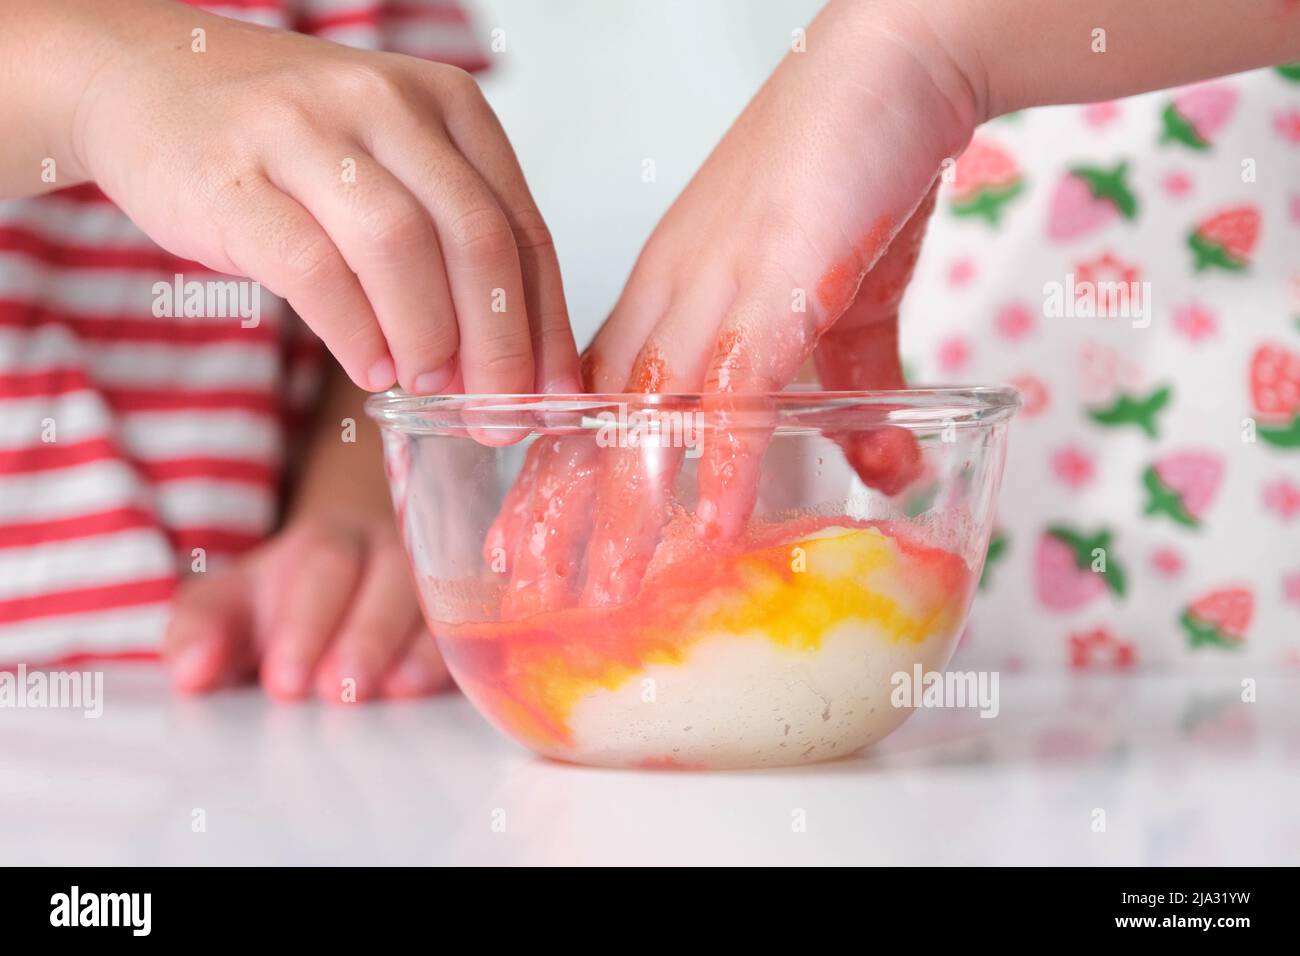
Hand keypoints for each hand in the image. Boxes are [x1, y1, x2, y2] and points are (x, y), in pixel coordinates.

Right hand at [61, 0, 578, 394]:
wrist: (148, 76)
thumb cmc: (288, 140)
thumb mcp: (392, 160)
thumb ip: (451, 239)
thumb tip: (511, 360)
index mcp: (446, 104)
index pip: (522, 227)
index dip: (546, 323)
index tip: (552, 392)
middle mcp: (384, 103)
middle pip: (475, 239)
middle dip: (500, 344)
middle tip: (498, 412)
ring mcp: (305, 131)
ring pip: (400, 246)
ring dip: (428, 336)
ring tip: (431, 389)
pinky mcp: (232, 175)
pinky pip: (312, 267)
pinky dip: (354, 332)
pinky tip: (371, 369)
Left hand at [163, 514, 450, 701]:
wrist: (349, 588)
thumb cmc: (284, 605)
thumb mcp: (232, 608)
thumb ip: (201, 629)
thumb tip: (189, 671)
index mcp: (329, 542)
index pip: (324, 564)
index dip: (307, 620)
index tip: (283, 681)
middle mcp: (392, 551)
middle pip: (388, 575)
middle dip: (364, 634)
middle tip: (337, 689)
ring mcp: (437, 582)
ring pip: (437, 598)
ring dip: (416, 648)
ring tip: (395, 692)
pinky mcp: (469, 618)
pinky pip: (475, 627)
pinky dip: (455, 658)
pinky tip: (436, 689)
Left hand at [490, 0, 980, 612]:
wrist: (890, 66)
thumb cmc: (849, 172)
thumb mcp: (842, 302)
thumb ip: (854, 389)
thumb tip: (885, 467)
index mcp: (668, 294)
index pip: (587, 396)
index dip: (554, 469)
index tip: (523, 534)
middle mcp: (671, 296)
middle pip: (594, 415)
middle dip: (558, 505)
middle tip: (527, 581)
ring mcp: (715, 290)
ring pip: (647, 413)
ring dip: (623, 507)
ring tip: (605, 586)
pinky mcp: (777, 285)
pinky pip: (737, 389)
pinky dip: (722, 462)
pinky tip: (710, 529)